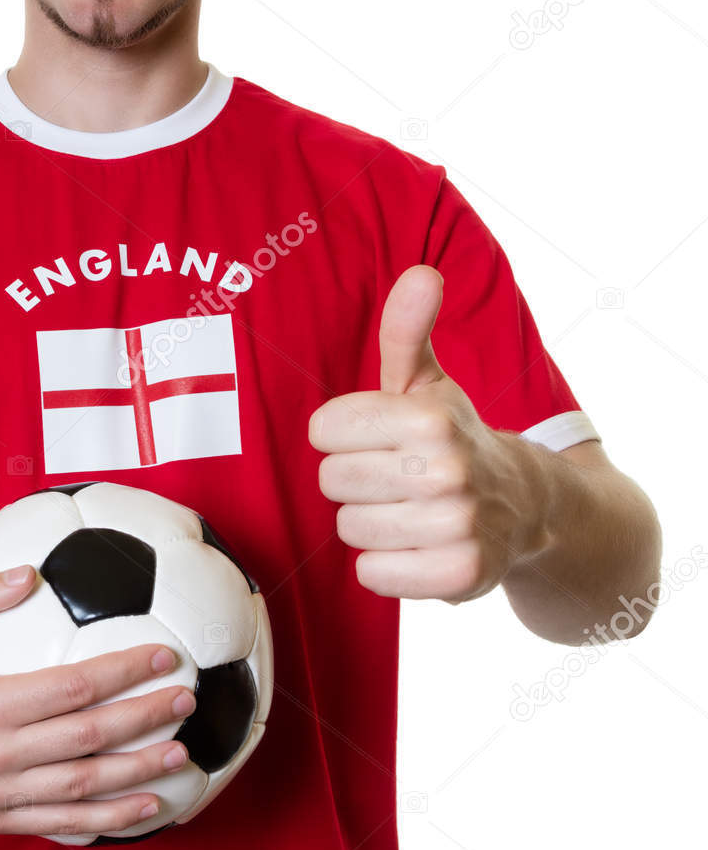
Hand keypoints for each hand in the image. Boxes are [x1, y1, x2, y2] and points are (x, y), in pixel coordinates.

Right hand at [0, 565, 195, 836]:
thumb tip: (30, 572)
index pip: (71, 687)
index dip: (123, 670)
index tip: (164, 655)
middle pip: (87, 737)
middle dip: (144, 718)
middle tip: (187, 700)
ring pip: (81, 787)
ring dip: (137, 773)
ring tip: (181, 756)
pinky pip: (61, 824)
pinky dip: (107, 820)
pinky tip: (145, 809)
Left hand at [307, 265, 544, 601]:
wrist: (525, 505)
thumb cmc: (451, 438)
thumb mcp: (427, 383)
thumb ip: (407, 331)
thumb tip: (420, 273)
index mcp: (430, 417)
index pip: (324, 429)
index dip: (342, 434)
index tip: (375, 437)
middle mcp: (447, 471)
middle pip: (332, 480)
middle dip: (355, 479)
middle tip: (394, 477)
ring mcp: (456, 526)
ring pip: (349, 528)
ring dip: (370, 523)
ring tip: (408, 511)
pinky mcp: (459, 575)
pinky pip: (372, 574)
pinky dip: (386, 566)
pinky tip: (416, 547)